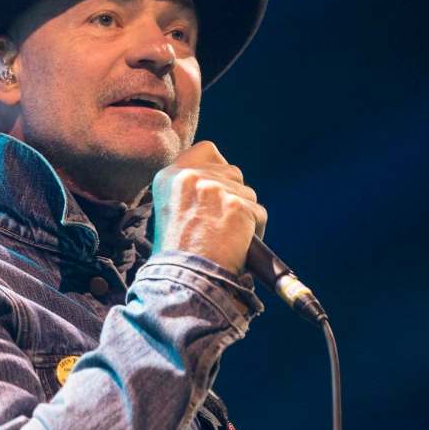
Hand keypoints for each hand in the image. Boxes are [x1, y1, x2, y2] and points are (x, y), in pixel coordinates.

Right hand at [151, 141, 266, 274]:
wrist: (185, 279)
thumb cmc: (178, 254)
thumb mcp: (170, 210)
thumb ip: (190, 189)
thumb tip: (219, 180)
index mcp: (169, 177)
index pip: (206, 150)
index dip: (218, 167)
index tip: (218, 185)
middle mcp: (191, 177)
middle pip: (232, 172)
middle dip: (233, 194)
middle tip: (220, 222)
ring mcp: (215, 190)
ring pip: (248, 193)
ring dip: (244, 213)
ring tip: (226, 237)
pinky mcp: (236, 205)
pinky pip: (258, 213)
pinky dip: (255, 230)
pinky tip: (238, 244)